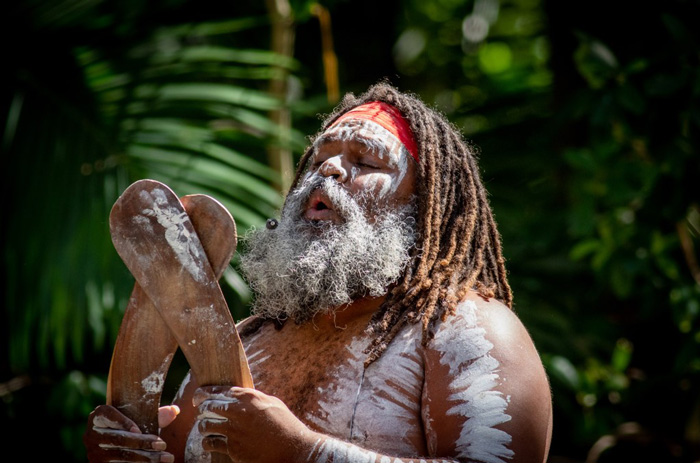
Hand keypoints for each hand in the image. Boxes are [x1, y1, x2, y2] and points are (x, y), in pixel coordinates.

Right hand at [83, 405, 178, 462]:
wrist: (113, 445)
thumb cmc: (129, 427)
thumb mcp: (138, 419)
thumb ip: (155, 415)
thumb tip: (175, 411)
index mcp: (98, 416)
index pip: (107, 414)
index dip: (122, 421)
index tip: (138, 430)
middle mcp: (92, 434)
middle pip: (118, 438)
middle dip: (143, 443)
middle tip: (163, 444)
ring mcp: (94, 453)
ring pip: (121, 455)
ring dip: (146, 458)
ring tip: (165, 457)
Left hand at [193, 387, 315, 462]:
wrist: (294, 448)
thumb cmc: (286, 424)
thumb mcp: (272, 403)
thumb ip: (254, 398)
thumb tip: (240, 396)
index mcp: (249, 397)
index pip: (219, 390)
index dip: (204, 393)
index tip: (198, 396)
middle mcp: (239, 412)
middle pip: (209, 406)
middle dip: (201, 409)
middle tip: (200, 412)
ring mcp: (235, 431)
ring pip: (206, 425)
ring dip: (203, 426)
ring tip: (204, 428)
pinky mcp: (234, 448)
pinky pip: (211, 443)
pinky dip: (207, 443)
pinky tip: (209, 443)